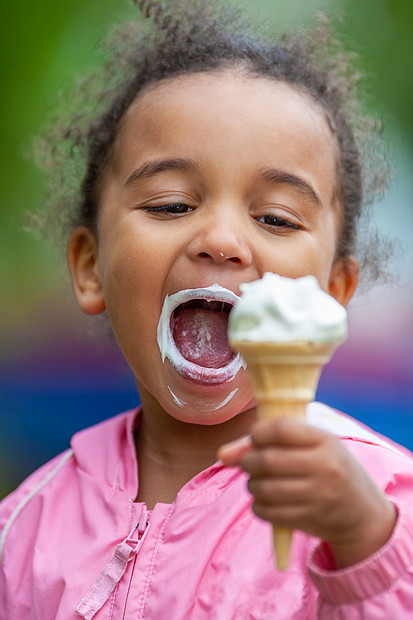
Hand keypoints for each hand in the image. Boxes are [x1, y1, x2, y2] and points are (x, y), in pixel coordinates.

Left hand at [218, 418, 396, 567]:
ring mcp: (318, 495)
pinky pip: (267, 512)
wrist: (361, 512)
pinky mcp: (309, 519)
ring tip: (259, 482)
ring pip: (263, 488)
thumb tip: (222, 454)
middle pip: (267, 460)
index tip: (256, 438)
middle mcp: (324, 466)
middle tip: (250, 463)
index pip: (280, 429)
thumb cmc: (328, 468)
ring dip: (252, 484)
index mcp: (325, 440)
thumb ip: (267, 442)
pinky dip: (258, 506)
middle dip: (248, 461)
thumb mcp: (311, 446)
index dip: (258, 432)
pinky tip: (266, 500)